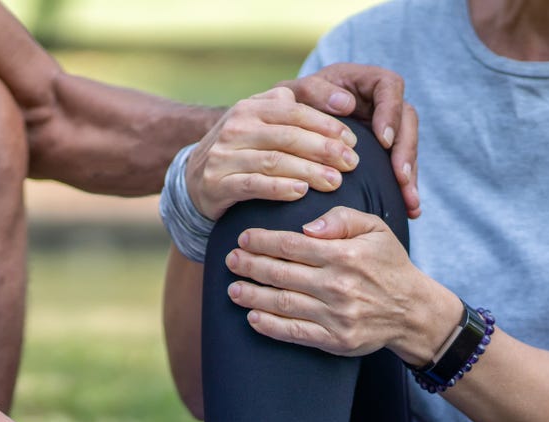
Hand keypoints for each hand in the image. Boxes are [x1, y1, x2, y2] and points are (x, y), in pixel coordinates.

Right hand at [185, 86, 360, 219]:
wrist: (195, 179)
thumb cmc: (242, 149)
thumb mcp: (262, 121)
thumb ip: (295, 107)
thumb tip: (344, 101)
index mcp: (251, 107)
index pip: (296, 112)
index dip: (327, 125)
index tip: (353, 141)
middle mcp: (235, 127)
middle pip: (289, 136)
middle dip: (324, 150)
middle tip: (352, 164)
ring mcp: (224, 155)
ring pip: (274, 161)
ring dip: (308, 172)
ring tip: (335, 182)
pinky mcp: (217, 182)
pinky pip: (254, 185)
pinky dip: (279, 189)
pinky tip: (301, 194)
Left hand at [223, 206, 455, 362]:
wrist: (413, 311)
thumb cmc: (388, 265)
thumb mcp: (375, 229)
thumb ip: (342, 219)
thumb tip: (307, 227)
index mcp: (345, 255)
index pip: (292, 245)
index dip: (263, 241)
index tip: (244, 239)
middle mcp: (338, 285)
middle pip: (281, 273)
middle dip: (250, 266)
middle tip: (231, 261)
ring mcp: (336, 315)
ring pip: (282, 303)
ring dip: (252, 296)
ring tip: (233, 289)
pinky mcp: (335, 340)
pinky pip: (294, 333)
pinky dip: (269, 327)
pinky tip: (252, 318)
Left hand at [281, 63, 420, 217]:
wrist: (290, 123)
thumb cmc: (292, 102)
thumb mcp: (298, 92)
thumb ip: (315, 92)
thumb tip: (346, 104)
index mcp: (366, 80)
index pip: (390, 87)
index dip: (391, 113)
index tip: (384, 140)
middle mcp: (382, 102)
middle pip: (407, 120)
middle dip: (406, 151)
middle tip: (400, 178)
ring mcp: (386, 127)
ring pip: (407, 147)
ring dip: (409, 175)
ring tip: (409, 202)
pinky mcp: (384, 151)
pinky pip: (399, 166)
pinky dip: (403, 187)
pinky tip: (409, 211)